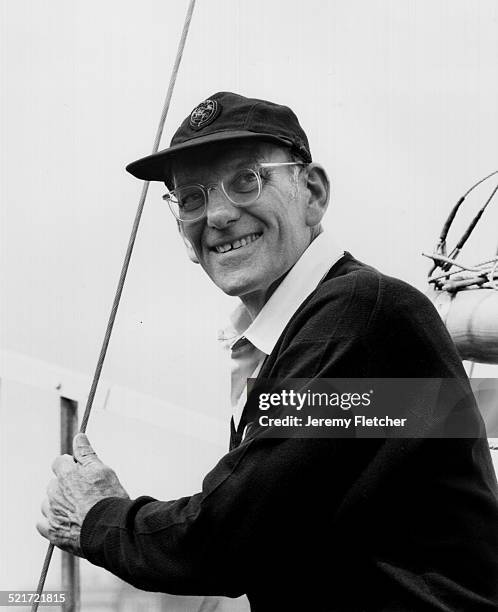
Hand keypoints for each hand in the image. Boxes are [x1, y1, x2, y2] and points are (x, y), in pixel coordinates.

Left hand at [37, 433, 128, 555]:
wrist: (110, 528)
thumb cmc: (109, 497)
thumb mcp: (102, 470)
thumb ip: (86, 453)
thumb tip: (78, 436)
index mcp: (66, 475)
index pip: (59, 462)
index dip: (70, 465)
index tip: (80, 472)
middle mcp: (55, 492)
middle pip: (54, 483)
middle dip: (65, 485)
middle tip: (84, 493)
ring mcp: (52, 513)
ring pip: (48, 503)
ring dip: (57, 503)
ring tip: (77, 509)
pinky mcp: (52, 532)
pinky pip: (42, 523)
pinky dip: (51, 521)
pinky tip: (66, 522)